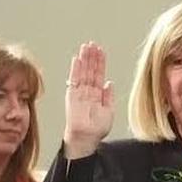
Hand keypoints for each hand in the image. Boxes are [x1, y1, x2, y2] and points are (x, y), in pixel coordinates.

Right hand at [63, 42, 112, 158]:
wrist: (87, 138)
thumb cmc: (97, 129)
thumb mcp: (109, 111)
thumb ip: (109, 97)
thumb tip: (109, 82)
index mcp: (98, 94)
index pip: (98, 74)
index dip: (100, 63)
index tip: (101, 51)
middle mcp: (88, 91)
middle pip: (90, 70)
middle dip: (91, 57)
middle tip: (92, 44)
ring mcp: (79, 92)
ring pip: (82, 72)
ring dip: (84, 59)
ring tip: (85, 47)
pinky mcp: (72, 95)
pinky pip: (73, 80)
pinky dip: (75, 69)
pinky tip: (76, 59)